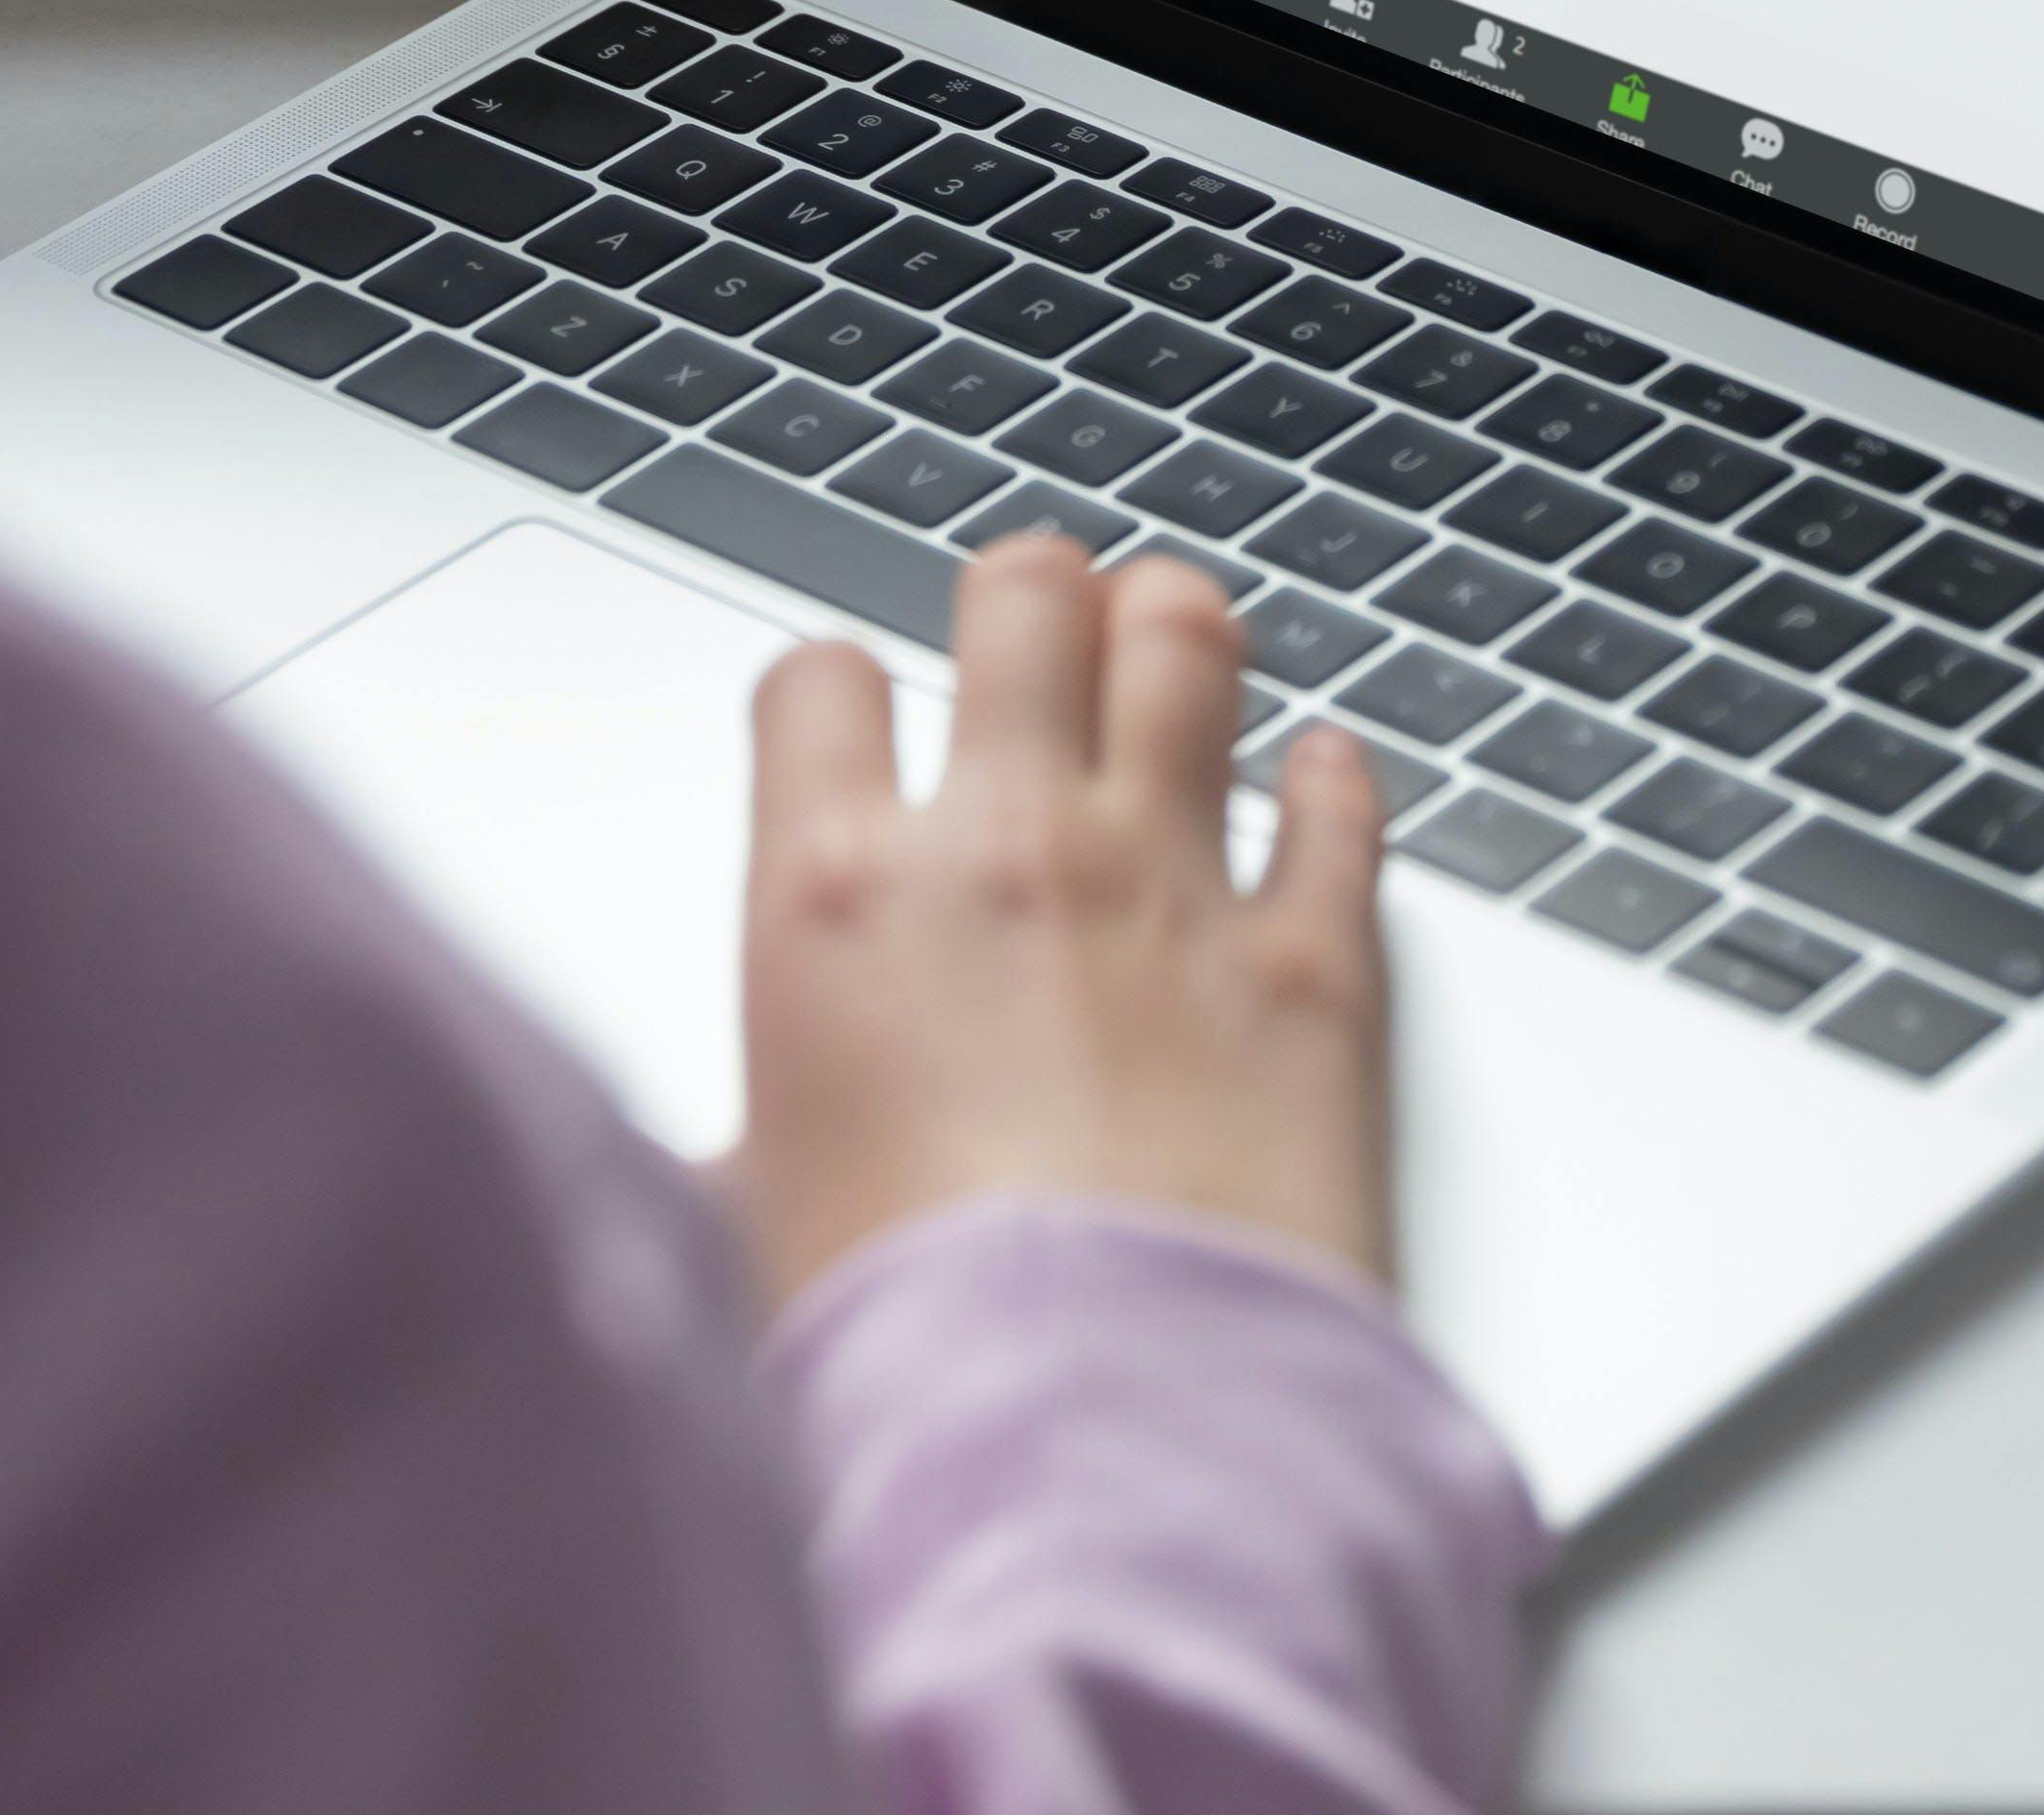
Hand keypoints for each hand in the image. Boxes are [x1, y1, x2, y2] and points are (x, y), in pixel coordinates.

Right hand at [723, 533, 1395, 1309]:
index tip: (857, 730)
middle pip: (1023, 599)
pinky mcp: (1322, 959)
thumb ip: (735, 1162)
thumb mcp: (747, 1238)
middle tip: (1039, 648)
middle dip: (1032, 607)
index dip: (838, 696)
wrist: (1090, 1444)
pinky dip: (1332, 781)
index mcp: (834, 899)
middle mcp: (1003, 851)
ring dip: (1179, 636)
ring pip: (1188, 638)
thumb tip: (700, 1194)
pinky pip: (1342, 800)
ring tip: (1174, 659)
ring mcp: (1172, 885)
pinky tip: (1319, 787)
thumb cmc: (902, 1357)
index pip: (815, 683)